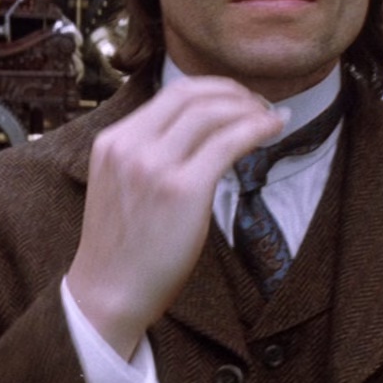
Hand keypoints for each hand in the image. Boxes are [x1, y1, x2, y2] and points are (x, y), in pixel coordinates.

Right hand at [65, 77, 284, 358]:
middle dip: (235, 93)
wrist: (108, 294)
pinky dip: (258, 129)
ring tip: (271, 119)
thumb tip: (198, 130)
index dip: (213, 88)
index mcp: (113, 140)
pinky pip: (229, 142)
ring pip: (214, 113)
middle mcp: (130, 145)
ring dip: (250, 109)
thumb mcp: (120, 183)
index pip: (172, 92)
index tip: (237, 99)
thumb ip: (146, 153)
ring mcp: (155, 166)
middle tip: (260, 106)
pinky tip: (274, 130)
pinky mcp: (183, 190)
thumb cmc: (123, 247)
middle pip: (193, 95)